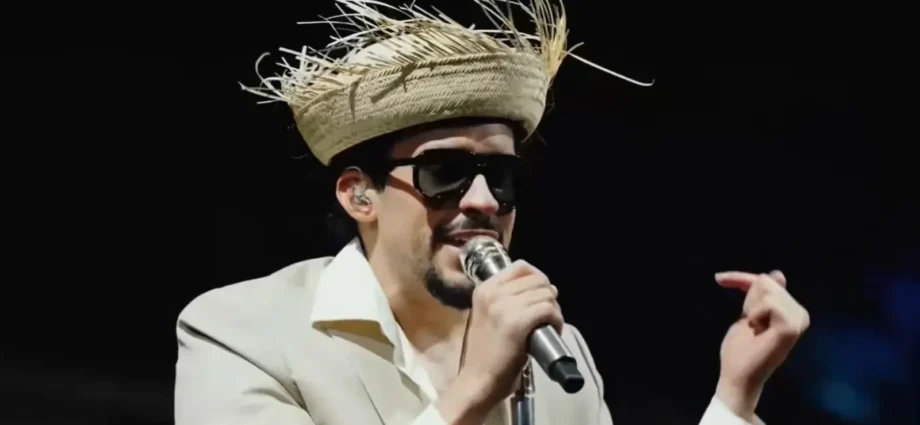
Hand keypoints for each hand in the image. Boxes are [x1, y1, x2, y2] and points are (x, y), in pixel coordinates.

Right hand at [436, 260, 561, 423]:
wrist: (478, 380)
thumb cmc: (486, 353)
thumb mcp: (489, 316)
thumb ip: (508, 299)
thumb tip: (546, 288)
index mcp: (484, 288)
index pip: (521, 266)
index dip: (537, 278)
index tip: (540, 296)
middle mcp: (493, 292)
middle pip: (538, 279)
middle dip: (548, 296)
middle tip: (546, 317)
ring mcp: (504, 306)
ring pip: (547, 294)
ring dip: (554, 311)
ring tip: (548, 327)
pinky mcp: (517, 322)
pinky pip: (549, 309)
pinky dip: (556, 320)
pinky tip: (552, 331)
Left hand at [714, 270, 809, 419]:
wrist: (738, 376)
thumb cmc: (741, 351)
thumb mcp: (749, 315)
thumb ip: (763, 296)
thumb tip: (778, 274)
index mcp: (791, 311)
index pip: (767, 281)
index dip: (740, 278)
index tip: (717, 279)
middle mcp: (800, 314)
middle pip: (766, 281)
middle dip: (749, 301)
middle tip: (751, 325)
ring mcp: (798, 320)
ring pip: (768, 288)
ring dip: (752, 308)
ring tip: (756, 329)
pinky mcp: (791, 327)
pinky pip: (769, 302)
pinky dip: (756, 313)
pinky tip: (757, 328)